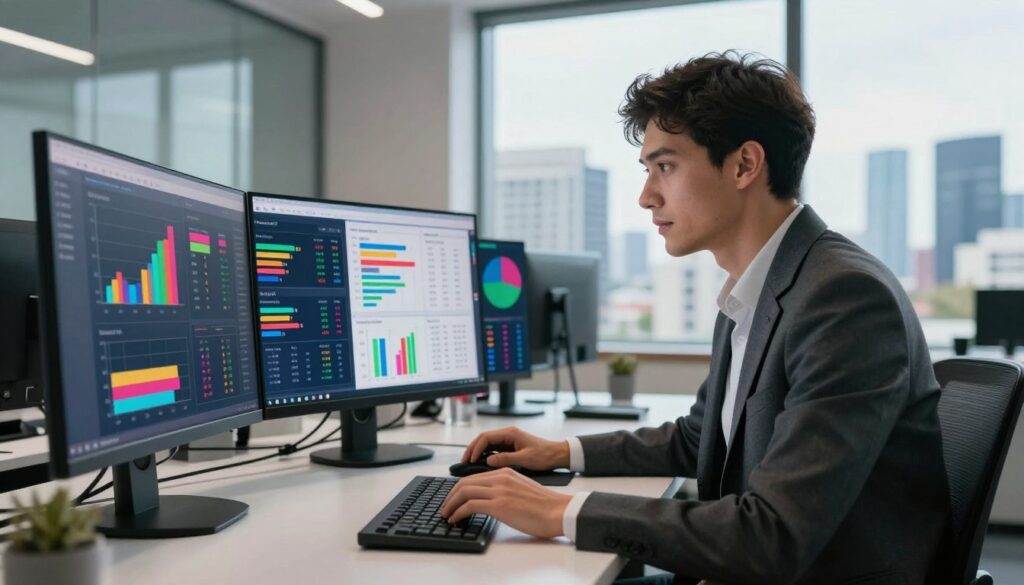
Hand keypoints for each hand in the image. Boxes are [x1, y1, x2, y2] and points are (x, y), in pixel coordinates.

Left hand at [440, 467, 571, 537]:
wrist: (558, 511)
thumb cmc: (544, 506)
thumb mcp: (521, 489)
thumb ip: (505, 489)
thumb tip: (490, 500)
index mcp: (506, 472)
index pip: (474, 477)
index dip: (458, 489)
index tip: (453, 499)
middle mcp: (500, 478)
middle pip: (464, 482)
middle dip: (450, 496)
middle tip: (445, 508)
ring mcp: (500, 490)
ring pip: (464, 492)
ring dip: (450, 504)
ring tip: (446, 515)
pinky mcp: (500, 505)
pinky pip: (470, 505)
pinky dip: (458, 512)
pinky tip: (455, 519)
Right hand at [461, 426, 569, 470]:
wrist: (557, 455)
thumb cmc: (545, 455)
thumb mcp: (525, 458)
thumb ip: (506, 459)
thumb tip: (488, 461)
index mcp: (510, 433)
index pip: (486, 437)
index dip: (475, 448)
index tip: (469, 459)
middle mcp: (508, 435)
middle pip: (483, 439)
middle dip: (472, 449)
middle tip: (464, 462)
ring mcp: (508, 441)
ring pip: (487, 445)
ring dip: (477, 453)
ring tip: (469, 464)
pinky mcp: (510, 447)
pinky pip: (493, 450)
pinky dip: (485, 456)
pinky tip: (481, 465)